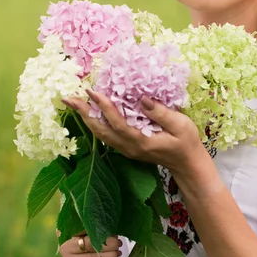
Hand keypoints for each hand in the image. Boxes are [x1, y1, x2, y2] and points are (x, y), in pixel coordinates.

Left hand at [62, 90, 208, 175]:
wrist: (187, 164)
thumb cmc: (187, 143)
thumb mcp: (181, 125)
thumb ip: (161, 113)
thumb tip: (142, 98)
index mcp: (141, 141)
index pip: (117, 123)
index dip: (103, 106)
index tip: (92, 91)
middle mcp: (129, 147)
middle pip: (100, 130)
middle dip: (83, 113)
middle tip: (68, 97)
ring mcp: (126, 149)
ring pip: (100, 134)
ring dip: (86, 118)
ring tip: (74, 103)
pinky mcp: (127, 147)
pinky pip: (106, 135)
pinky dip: (96, 122)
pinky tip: (91, 112)